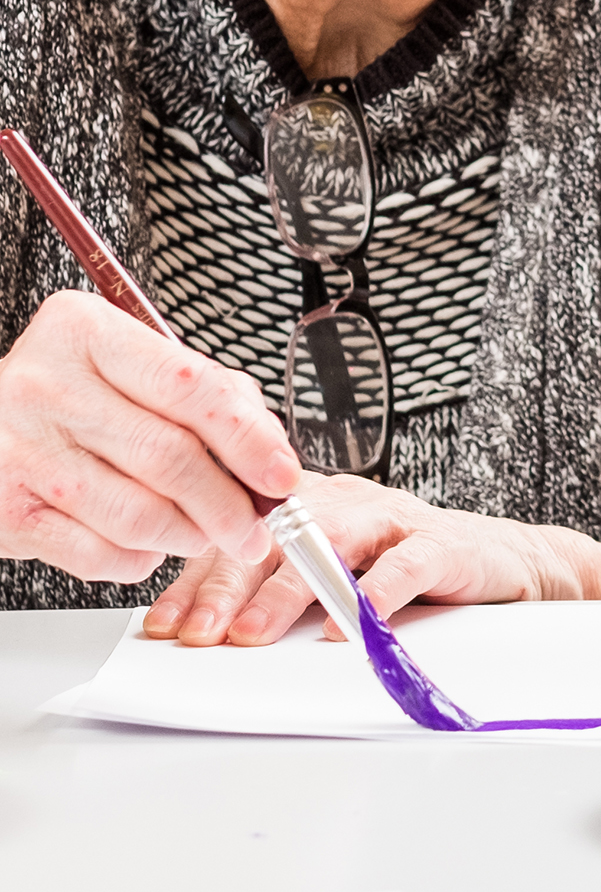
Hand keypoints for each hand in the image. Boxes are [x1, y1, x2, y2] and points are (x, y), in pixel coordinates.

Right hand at [0, 291, 301, 583]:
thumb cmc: (67, 394)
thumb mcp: (127, 364)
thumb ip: (202, 391)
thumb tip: (268, 450)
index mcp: (84, 331)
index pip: (191, 386)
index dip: (249, 438)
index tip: (282, 474)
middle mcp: (45, 385)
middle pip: (170, 457)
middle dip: (229, 504)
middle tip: (255, 527)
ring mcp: (21, 451)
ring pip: (139, 514)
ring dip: (188, 536)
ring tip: (203, 533)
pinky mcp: (7, 513)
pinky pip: (99, 556)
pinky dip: (139, 560)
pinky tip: (146, 543)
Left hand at [143, 474, 600, 646]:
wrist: (505, 565)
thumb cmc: (410, 573)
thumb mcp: (334, 576)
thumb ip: (278, 587)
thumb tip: (201, 628)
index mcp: (310, 504)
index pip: (239, 535)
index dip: (196, 579)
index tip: (164, 626)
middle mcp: (347, 502)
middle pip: (274, 536)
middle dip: (227, 588)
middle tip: (198, 636)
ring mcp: (394, 518)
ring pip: (329, 546)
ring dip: (286, 593)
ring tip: (253, 635)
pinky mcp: (441, 543)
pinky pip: (402, 567)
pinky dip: (372, 597)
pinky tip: (348, 629)